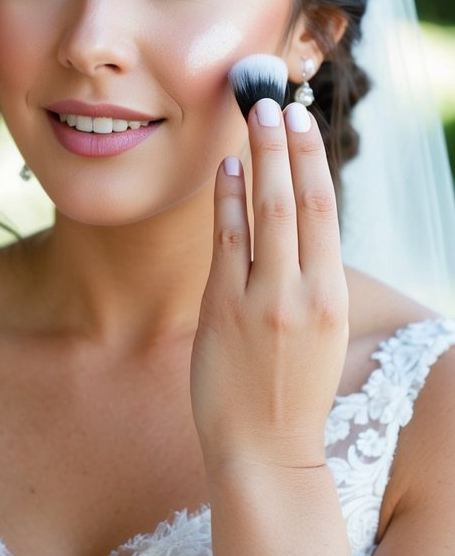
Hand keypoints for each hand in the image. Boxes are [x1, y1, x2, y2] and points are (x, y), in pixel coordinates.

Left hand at [190, 99, 348, 474]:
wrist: (266, 453)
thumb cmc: (289, 392)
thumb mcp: (316, 331)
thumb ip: (307, 279)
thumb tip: (295, 223)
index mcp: (331, 296)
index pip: (326, 211)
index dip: (314, 160)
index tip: (304, 121)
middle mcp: (302, 291)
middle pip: (298, 201)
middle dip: (286, 146)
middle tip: (275, 101)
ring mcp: (262, 299)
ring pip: (265, 213)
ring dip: (258, 160)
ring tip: (253, 119)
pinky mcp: (224, 310)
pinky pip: (227, 243)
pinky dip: (226, 202)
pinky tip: (224, 170)